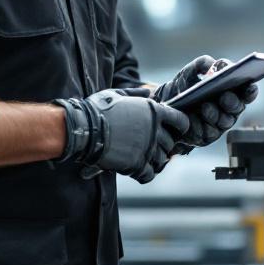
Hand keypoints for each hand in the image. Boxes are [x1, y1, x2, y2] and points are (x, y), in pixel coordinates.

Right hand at [54, 88, 188, 182]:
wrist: (82, 129)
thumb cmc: (97, 109)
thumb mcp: (117, 94)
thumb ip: (136, 93)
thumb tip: (150, 90)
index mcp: (153, 111)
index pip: (181, 121)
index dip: (180, 126)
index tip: (176, 130)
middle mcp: (155, 130)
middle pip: (170, 143)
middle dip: (163, 145)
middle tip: (151, 146)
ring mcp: (147, 148)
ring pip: (162, 160)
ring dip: (154, 160)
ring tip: (142, 158)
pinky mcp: (136, 164)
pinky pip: (149, 174)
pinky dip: (144, 174)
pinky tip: (137, 170)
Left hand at [157, 56, 258, 148]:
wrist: (167, 102)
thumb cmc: (185, 85)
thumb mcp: (191, 70)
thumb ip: (204, 63)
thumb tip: (215, 65)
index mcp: (231, 92)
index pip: (247, 93)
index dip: (250, 91)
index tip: (249, 86)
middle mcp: (229, 109)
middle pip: (237, 108)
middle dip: (232, 102)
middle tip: (224, 96)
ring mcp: (219, 123)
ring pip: (224, 121)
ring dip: (215, 114)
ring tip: (205, 107)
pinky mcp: (207, 136)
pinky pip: (209, 132)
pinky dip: (202, 125)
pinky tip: (195, 119)